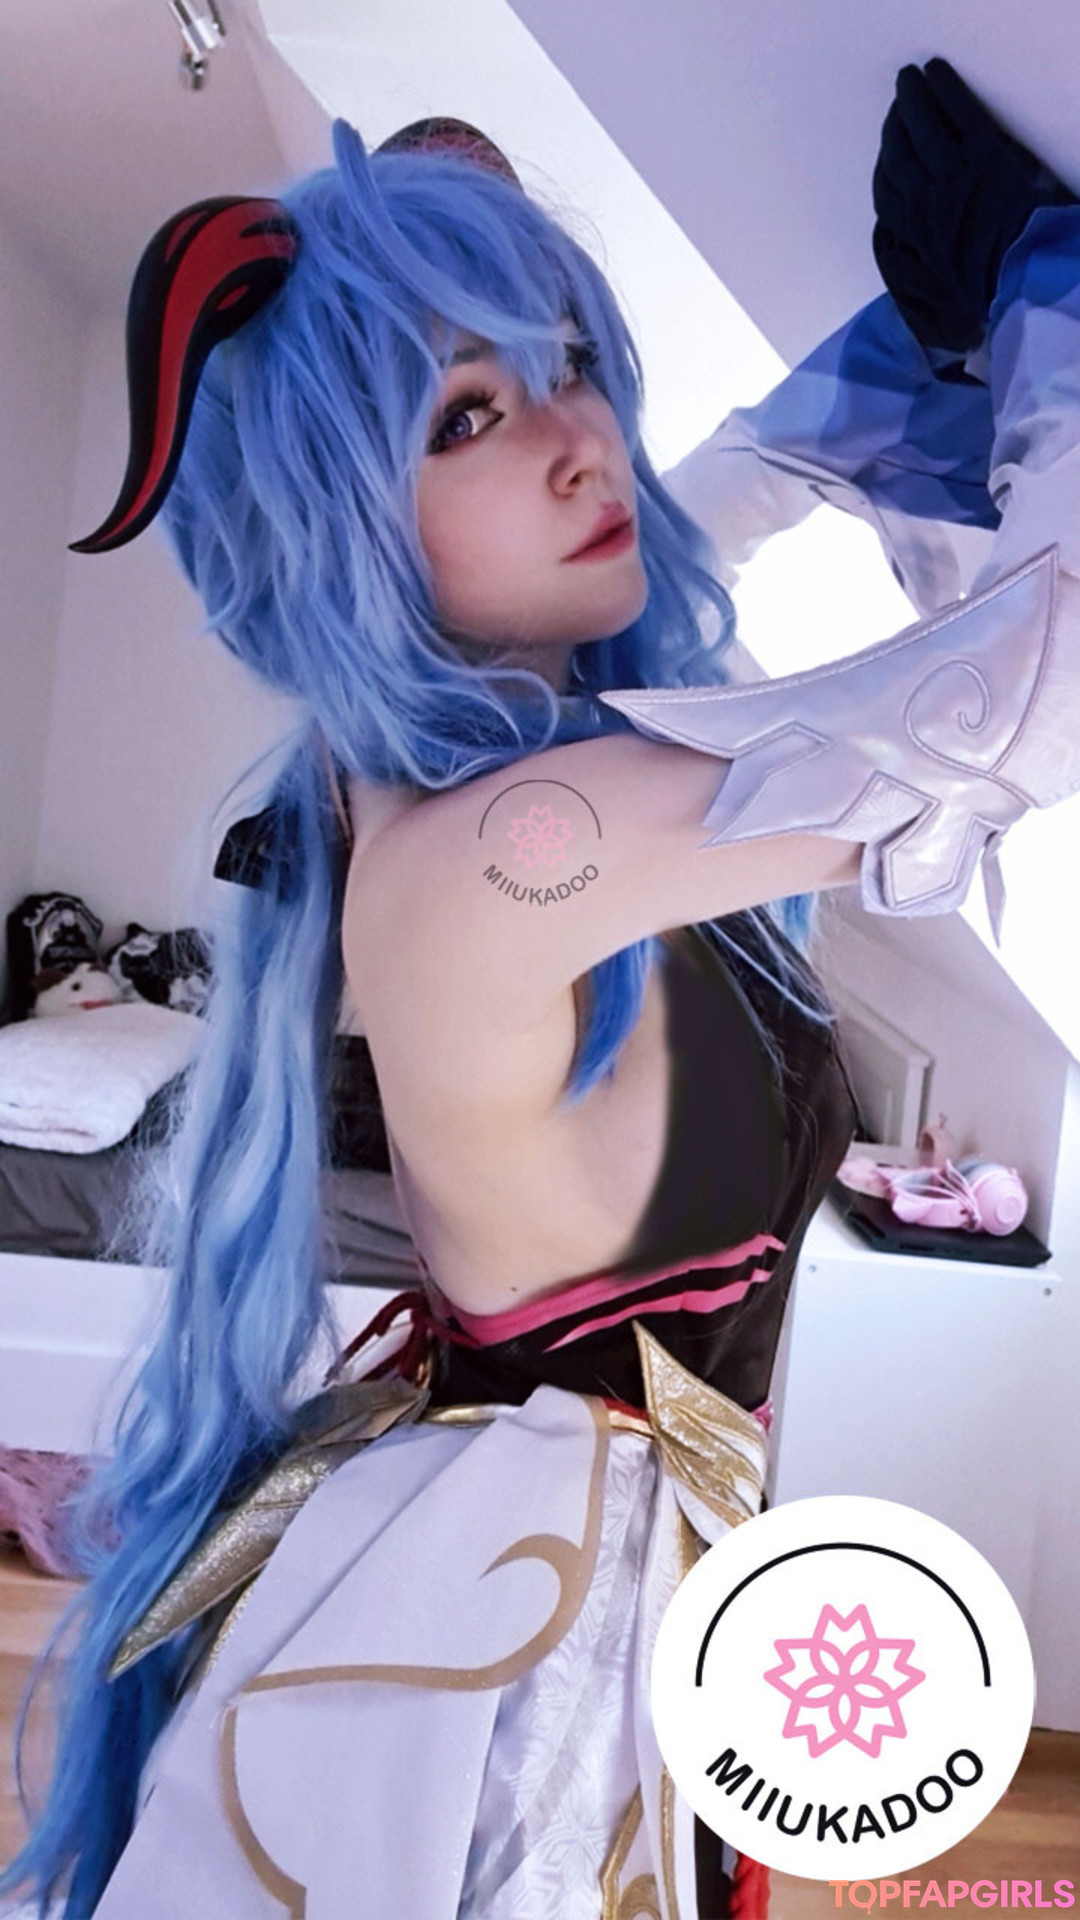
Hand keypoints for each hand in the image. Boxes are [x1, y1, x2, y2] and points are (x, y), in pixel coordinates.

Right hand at [872, 57, 1075, 355]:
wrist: (1013, 287)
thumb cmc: (971, 302)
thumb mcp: (922, 299)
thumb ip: (903, 271)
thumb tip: (893, 250)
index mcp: (907, 236)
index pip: (886, 193)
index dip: (885, 167)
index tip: (888, 152)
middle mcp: (921, 202)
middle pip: (897, 154)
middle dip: (894, 126)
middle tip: (897, 104)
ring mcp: (951, 175)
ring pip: (920, 127)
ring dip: (912, 100)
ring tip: (910, 82)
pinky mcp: (983, 155)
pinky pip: (956, 113)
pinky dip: (944, 90)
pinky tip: (936, 74)